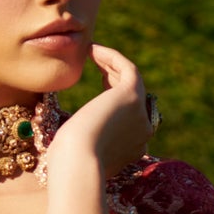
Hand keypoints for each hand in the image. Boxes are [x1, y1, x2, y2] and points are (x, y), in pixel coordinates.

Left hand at [44, 45, 151, 184]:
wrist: (78, 162)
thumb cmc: (70, 163)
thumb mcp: (80, 153)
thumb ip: (85, 143)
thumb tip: (75, 134)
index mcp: (132, 149)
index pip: (128, 115)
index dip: (114, 95)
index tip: (98, 81)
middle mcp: (143, 133)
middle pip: (133, 96)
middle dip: (114, 78)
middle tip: (96, 63)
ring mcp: (140, 115)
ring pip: (131, 81)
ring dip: (112, 64)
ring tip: (92, 51)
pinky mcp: (132, 97)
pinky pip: (128, 69)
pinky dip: (112, 57)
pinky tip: (93, 50)